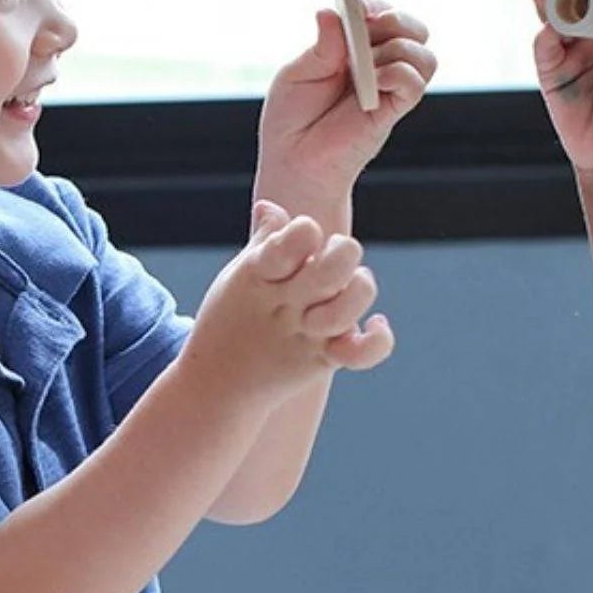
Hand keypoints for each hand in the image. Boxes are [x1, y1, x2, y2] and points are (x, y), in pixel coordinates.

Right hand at [181, 200, 393, 406]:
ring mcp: (305, 335)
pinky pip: (360, 354)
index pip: (296, 237)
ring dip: (359, 288)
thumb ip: (263, 240)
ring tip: (353, 282)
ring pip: (347, 308)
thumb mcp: (237, 277)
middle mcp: (285, 305)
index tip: (302, 237)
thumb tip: (272, 207)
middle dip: (344, 252)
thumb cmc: (229, 320)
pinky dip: (377, 339)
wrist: (215, 385)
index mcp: (259, 275)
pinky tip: (376, 323)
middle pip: (331, 269)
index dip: (306, 230)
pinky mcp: (323, 359)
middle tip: (334, 256)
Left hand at [255, 3, 435, 220]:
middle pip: (414, 27)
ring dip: (397, 48)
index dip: (373, 4)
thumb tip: (331, 11)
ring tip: (365, 66)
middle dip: (395, 19)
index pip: (381, 12)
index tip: (355, 6)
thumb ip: (321, 46)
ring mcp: (389, 88)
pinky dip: (398, 73)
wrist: (293, 161)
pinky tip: (373, 81)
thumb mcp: (297, 73)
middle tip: (367, 28)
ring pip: (424, 53)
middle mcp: (378, 64)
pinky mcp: (393, 111)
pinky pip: (415, 83)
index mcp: (354, 47)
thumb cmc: (292, 118)